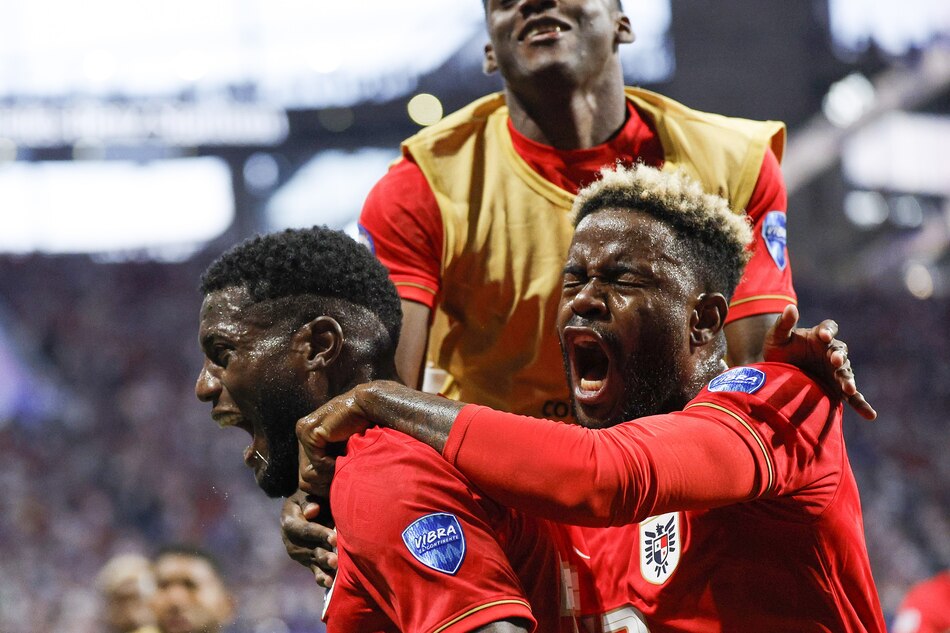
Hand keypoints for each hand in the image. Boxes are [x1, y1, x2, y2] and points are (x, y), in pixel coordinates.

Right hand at [280, 490, 337, 587]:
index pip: (305, 529)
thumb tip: (312, 510)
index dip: (319, 534)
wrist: (302, 507)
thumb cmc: (309, 495)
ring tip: (335, 571)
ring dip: (324, 566)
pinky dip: (322, 577)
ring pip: (312, 560)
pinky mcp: (306, 561)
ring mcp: (298, 552)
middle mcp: (291, 540)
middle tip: (336, 560)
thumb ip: (309, 501)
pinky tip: (329, 583)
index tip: (334, 538)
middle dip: (324, 554)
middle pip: (309, 548)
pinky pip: (314, 570)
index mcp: (289, 521)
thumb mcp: (305, 493)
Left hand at [296, 385, 372, 497]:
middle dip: (326, 486)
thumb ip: (332, 481)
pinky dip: (331, 466)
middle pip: (305, 480)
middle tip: (345, 478)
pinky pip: (315, 463)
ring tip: (347, 464)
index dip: (324, 490)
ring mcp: (303, 432)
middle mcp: (304, 435)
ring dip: (330, 476)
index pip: (307, 480)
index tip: (341, 490)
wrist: (372, 409)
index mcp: (311, 442)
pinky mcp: (307, 431)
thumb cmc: (366, 436)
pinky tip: (345, 454)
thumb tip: (310, 515)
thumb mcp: (346, 461)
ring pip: (307, 475)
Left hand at [762, 305, 876, 419]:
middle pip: (840, 351)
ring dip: (848, 379)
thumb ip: (784, 323)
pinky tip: (870, 415)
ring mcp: (835, 370)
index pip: (829, 328)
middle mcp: (830, 352)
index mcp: (819, 336)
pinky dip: (860, 404)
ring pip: (846, 373)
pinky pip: (851, 397)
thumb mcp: (777, 337)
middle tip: (836, 361)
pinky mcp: (835, 388)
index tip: (824, 336)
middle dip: (839, 356)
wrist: (775, 373)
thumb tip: (790, 306)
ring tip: (848, 388)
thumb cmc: (777, 350)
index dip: (829, 330)